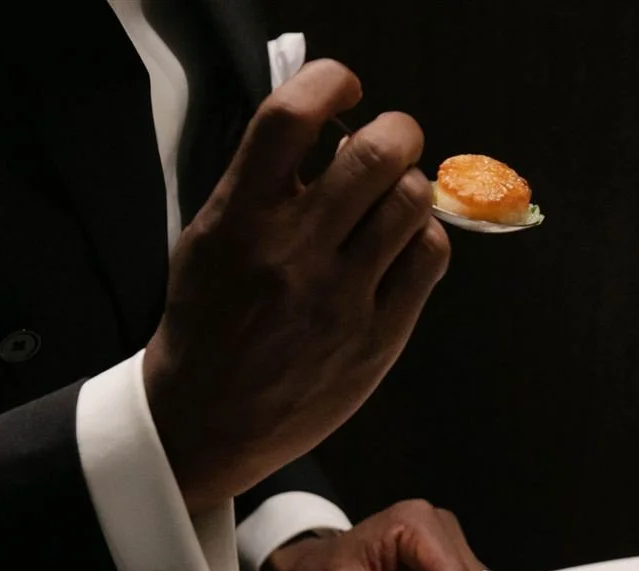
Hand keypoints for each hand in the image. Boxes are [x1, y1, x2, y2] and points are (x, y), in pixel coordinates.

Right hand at [143, 61, 450, 512]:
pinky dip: (424, 236)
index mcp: (240, 219)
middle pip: (374, 154)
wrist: (209, 418)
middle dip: (395, 131)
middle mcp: (292, 253)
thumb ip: (259, 182)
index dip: (329, 82)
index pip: (289, 118)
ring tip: (393, 198)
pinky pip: (429, 257)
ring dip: (410, 184)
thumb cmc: (210, 320)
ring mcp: (340, 298)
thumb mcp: (209, 237)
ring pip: (411, 201)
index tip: (345, 88)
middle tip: (390, 140)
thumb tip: (323, 125)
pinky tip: (403, 244)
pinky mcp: (378, 337)